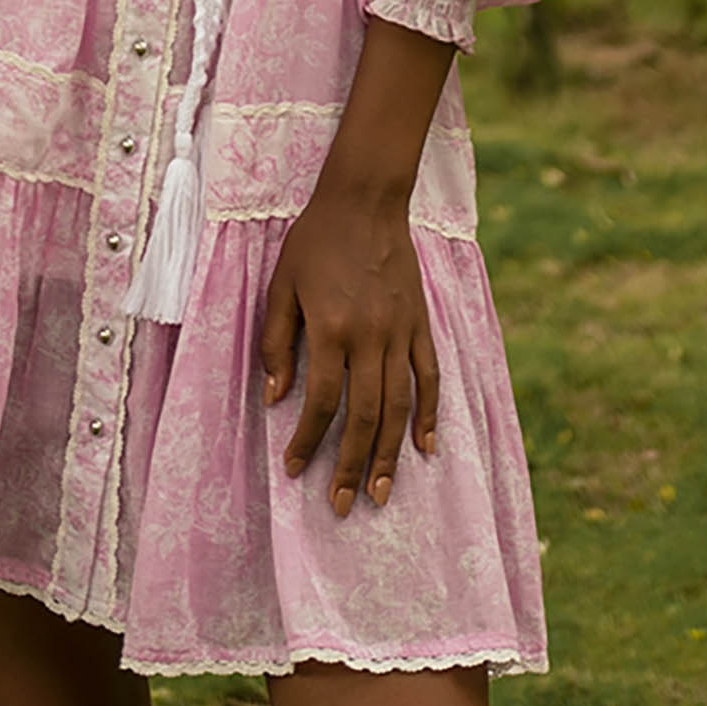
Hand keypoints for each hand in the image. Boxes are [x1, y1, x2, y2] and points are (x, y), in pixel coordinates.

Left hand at [259, 186, 439, 517]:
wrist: (365, 200)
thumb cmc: (315, 241)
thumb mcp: (281, 285)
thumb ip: (277, 342)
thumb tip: (276, 398)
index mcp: (330, 328)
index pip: (320, 401)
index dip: (308, 440)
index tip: (296, 471)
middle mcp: (369, 336)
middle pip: (364, 416)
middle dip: (352, 466)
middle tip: (343, 506)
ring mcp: (401, 331)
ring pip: (399, 405)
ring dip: (391, 454)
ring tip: (382, 494)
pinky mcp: (421, 323)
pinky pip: (429, 376)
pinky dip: (430, 414)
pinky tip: (426, 448)